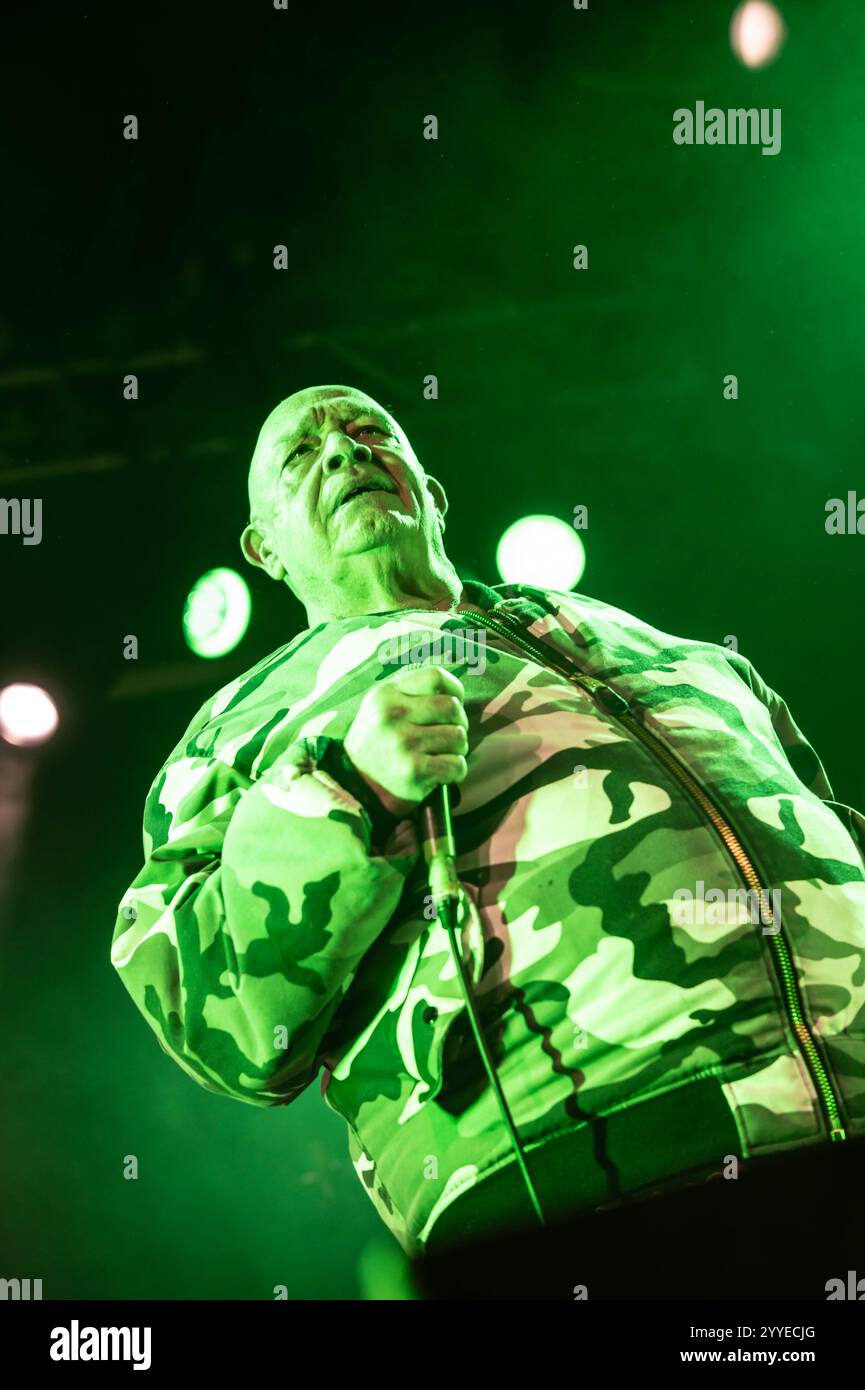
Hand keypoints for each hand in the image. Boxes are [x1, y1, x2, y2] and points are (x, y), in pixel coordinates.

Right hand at [344, 665, 468, 816]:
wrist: (356, 785)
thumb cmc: (379, 743)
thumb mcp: (382, 707)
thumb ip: (412, 693)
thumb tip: (456, 691)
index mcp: (386, 694)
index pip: (435, 676)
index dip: (454, 689)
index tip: (453, 703)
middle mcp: (393, 715)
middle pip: (452, 706)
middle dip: (458, 722)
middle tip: (447, 735)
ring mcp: (403, 743)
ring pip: (458, 736)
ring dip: (457, 749)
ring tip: (440, 754)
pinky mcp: (413, 770)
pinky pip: (456, 765)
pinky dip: (455, 771)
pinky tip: (441, 772)